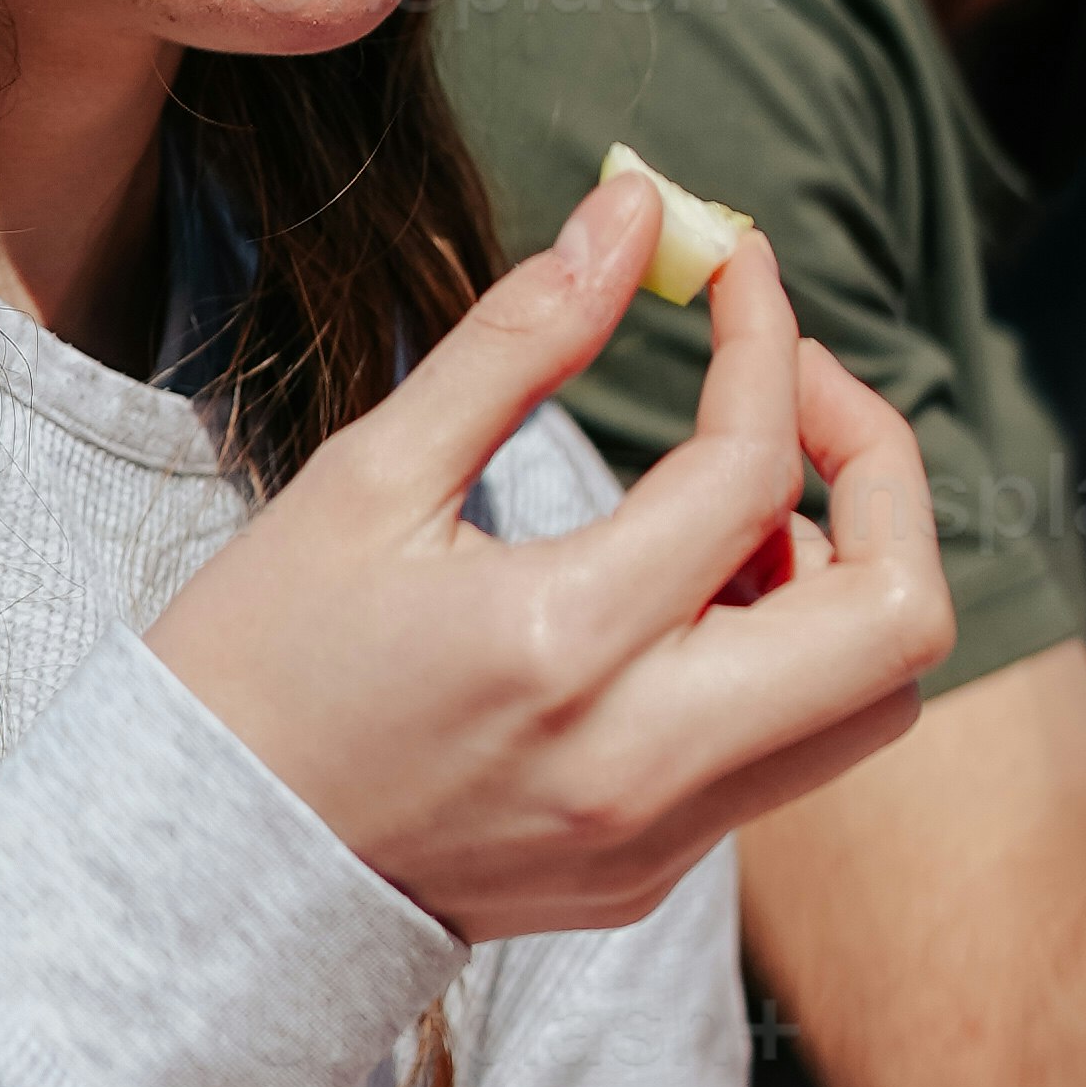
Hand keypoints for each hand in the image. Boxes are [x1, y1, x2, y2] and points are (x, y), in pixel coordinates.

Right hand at [147, 169, 950, 938]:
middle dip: (879, 468)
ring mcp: (661, 836)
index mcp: (564, 645)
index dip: (762, 336)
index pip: (754, 468)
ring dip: (844, 573)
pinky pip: (789, 752)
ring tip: (728, 497)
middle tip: (787, 384)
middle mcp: (645, 761)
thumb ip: (519, 339)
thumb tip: (638, 209)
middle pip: (898, 619)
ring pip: (871, 700)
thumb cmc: (258, 662)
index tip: (730, 264)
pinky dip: (782, 649)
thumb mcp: (369, 479)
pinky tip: (676, 590)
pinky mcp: (653, 877)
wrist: (187, 877)